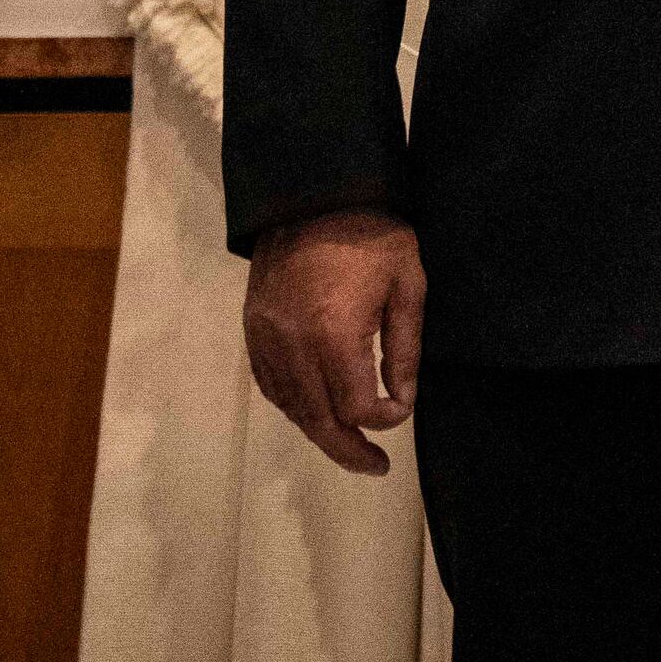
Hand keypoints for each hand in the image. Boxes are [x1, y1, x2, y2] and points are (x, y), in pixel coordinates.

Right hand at [242, 207, 427, 475]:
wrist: (312, 193)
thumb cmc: (373, 234)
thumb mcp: (408, 285)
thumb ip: (404, 349)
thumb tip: (402, 402)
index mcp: (333, 333)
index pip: (355, 405)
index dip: (382, 417)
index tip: (401, 409)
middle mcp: (292, 344)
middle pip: (316, 418)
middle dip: (347, 449)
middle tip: (375, 467)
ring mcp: (265, 338)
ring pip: (290, 406)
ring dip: (319, 430)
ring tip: (348, 445)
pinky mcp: (252, 329)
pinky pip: (270, 384)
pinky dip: (293, 405)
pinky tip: (315, 411)